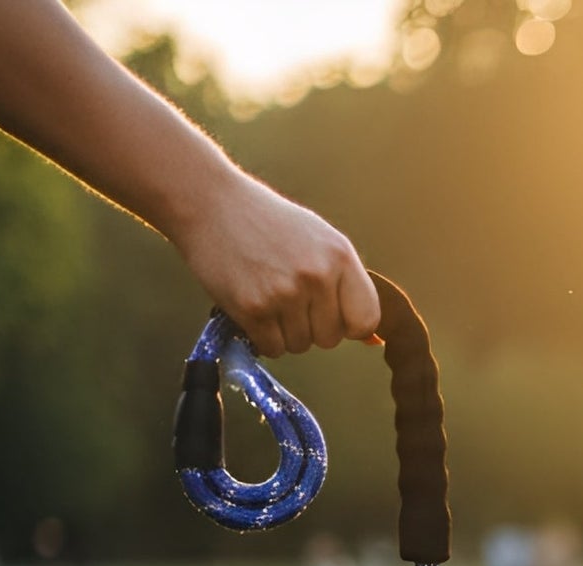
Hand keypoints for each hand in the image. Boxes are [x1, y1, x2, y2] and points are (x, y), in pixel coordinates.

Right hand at [171, 173, 380, 355]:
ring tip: (267, 292)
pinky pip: (273, 348)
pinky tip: (252, 304)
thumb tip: (374, 341)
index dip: (349, 324)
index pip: (367, 320)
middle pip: (330, 338)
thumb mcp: (318, 241)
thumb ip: (348, 286)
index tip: (330, 312)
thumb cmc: (268, 223)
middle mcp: (316, 275)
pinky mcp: (253, 308)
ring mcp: (284, 293)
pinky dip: (262, 336)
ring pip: (301, 346)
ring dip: (284, 330)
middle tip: (286, 293)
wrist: (208, 200)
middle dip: (311, 326)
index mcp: (340, 256)